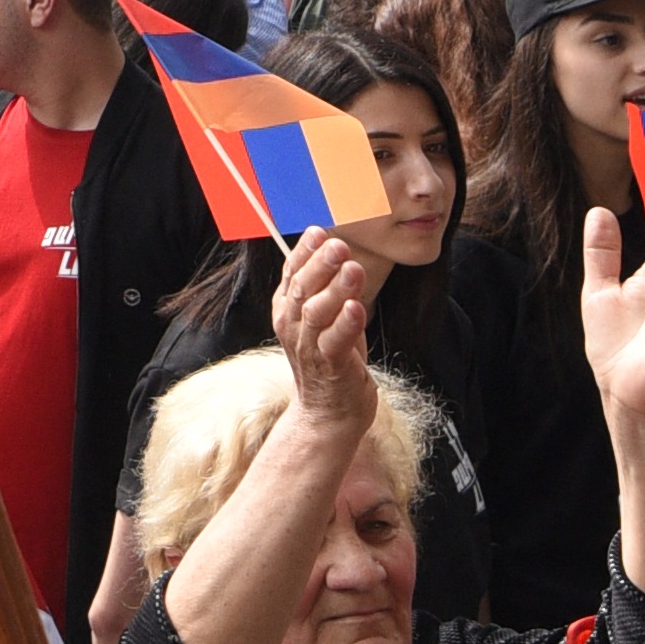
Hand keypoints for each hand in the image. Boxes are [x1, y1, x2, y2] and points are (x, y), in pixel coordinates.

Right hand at [272, 230, 380, 440]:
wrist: (329, 413)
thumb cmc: (332, 357)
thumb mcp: (323, 317)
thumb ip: (327, 286)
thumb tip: (336, 245)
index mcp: (287, 309)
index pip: (291, 273)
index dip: (305, 251)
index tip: (319, 231)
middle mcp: (293, 326)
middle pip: (302, 288)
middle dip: (320, 264)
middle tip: (339, 245)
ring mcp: (309, 347)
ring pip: (317, 312)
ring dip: (335, 289)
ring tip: (353, 269)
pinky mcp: (331, 366)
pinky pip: (336, 341)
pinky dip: (346, 324)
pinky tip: (357, 308)